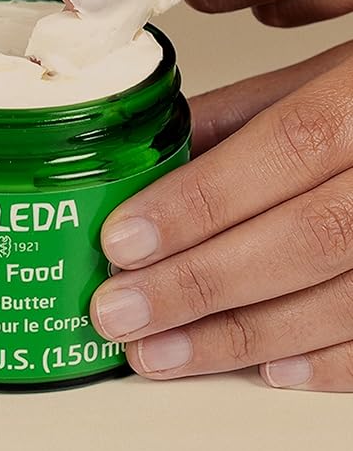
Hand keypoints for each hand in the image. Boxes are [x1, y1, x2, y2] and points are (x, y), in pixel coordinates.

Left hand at [92, 41, 352, 390]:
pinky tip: (262, 371)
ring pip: (342, 301)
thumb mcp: (314, 79)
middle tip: (119, 311)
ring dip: (238, 336)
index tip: (124, 240)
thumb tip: (151, 156)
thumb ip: (238, 112)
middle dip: (198, 283)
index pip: (287, 148)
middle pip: (306, 237)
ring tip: (158, 353)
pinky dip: (324, 361)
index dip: (200, 200)